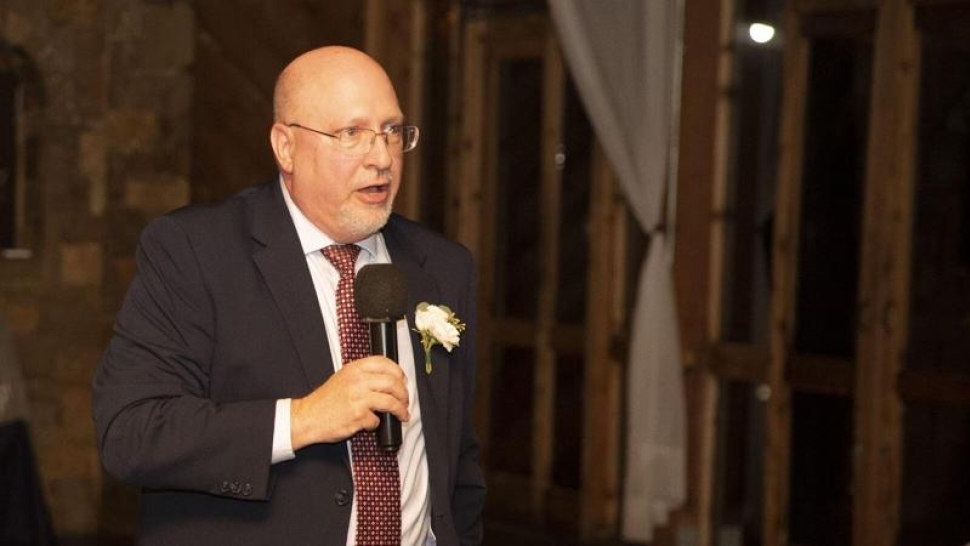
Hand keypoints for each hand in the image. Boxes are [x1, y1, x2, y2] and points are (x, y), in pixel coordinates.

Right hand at [289, 356, 409, 449]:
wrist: (308, 417)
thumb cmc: (325, 400)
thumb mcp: (343, 378)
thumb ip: (363, 375)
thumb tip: (389, 379)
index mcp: (354, 368)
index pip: (384, 363)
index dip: (398, 372)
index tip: (403, 380)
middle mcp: (358, 380)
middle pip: (393, 383)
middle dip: (404, 394)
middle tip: (405, 401)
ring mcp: (358, 398)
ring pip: (391, 402)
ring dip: (400, 410)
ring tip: (402, 415)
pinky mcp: (358, 415)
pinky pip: (376, 420)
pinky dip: (376, 424)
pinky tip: (371, 424)